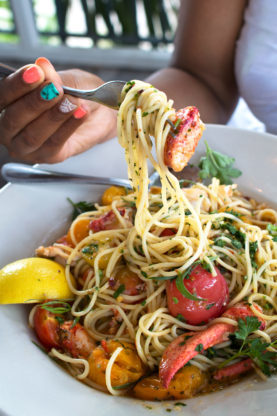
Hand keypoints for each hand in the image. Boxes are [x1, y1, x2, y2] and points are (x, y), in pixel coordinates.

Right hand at [0, 57, 116, 162]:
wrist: (99, 113)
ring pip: (33, 135)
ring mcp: (26, 146)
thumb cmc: (76, 94)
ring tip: (71, 102)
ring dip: (53, 116)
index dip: (18, 84)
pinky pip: (54, 144)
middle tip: (55, 89)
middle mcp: (10, 128)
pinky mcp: (47, 157)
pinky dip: (68, 127)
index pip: (3, 95)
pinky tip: (80, 114)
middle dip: (35, 102)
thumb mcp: (66, 80)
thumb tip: (42, 66)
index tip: (35, 72)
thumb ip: (52, 77)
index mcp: (7, 104)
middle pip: (13, 118)